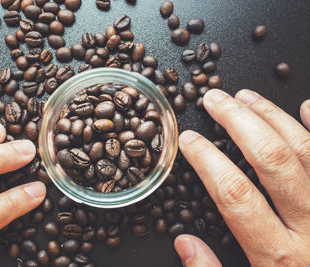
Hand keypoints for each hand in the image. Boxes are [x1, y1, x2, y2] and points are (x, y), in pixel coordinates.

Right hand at [174, 89, 309, 265]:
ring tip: (245, 97)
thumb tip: (184, 243)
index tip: (189, 140)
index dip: (208, 161)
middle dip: (238, 122)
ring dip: (272, 117)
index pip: (235, 194)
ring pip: (305, 151)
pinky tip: (306, 106)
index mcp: (280, 256)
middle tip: (215, 100)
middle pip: (271, 160)